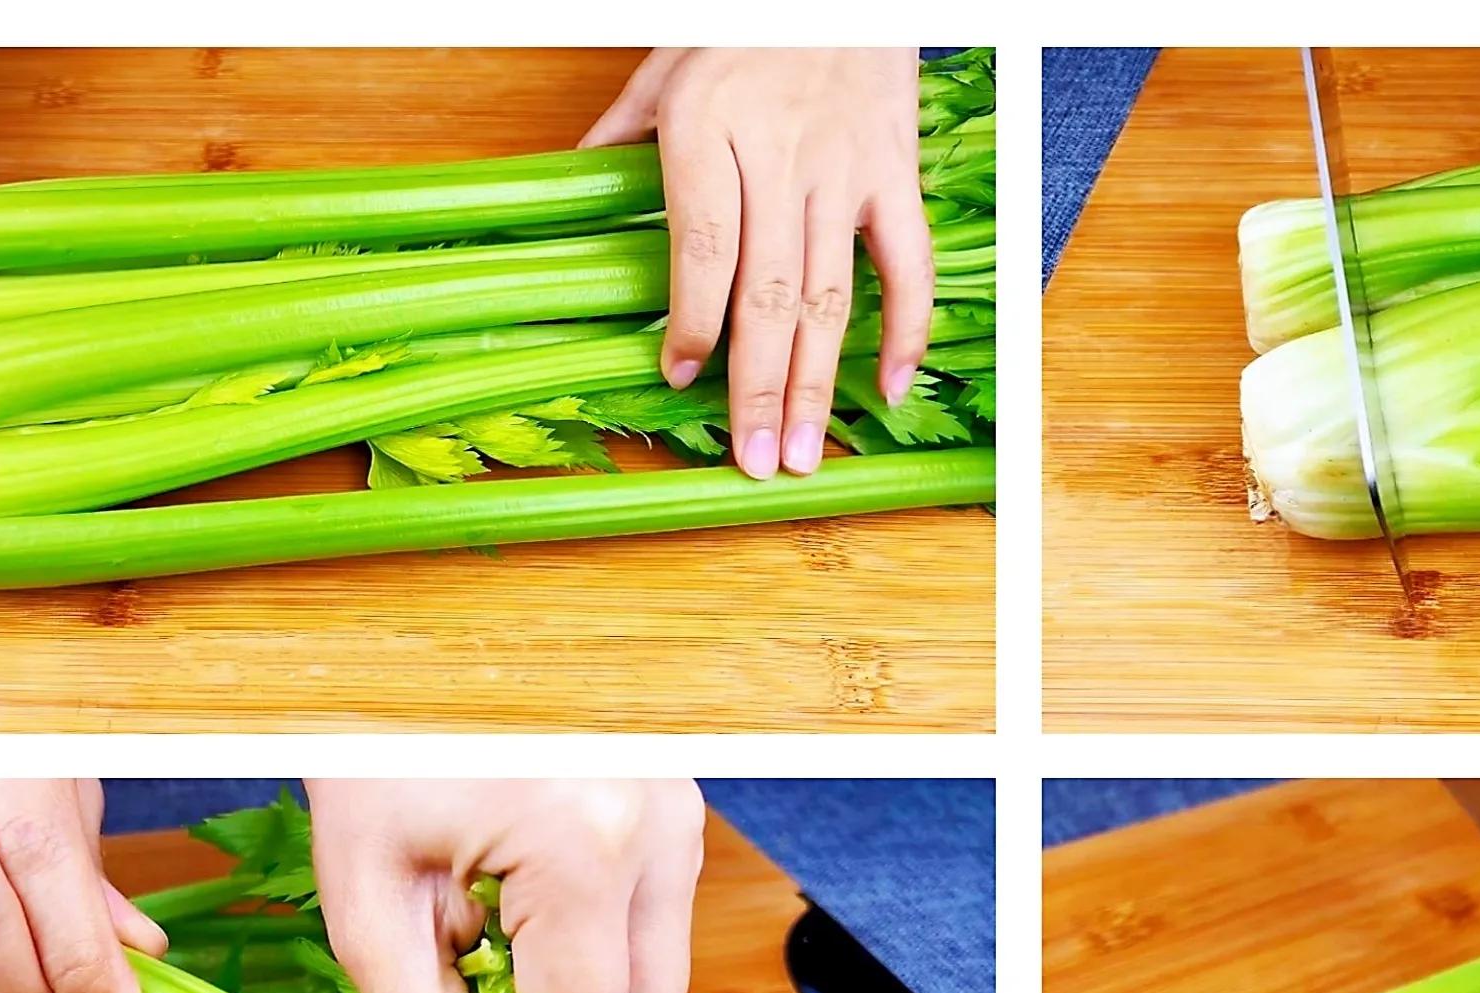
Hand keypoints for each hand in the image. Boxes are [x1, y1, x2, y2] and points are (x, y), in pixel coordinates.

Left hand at [304, 779, 704, 992]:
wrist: (408, 643)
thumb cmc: (369, 758)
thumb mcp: (368, 907)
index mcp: (581, 849)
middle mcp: (658, 832)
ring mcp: (681, 815)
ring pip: (660, 983)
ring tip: (494, 968)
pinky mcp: (681, 810)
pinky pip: (653, 929)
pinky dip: (598, 958)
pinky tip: (526, 923)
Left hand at [581, 47, 930, 480]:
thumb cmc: (745, 21)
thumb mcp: (666, 60)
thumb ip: (622, 131)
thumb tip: (572, 186)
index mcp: (709, 124)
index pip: (703, 244)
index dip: (693, 318)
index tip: (680, 374)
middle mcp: (779, 153)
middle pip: (769, 291)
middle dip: (761, 386)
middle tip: (756, 462)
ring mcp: (843, 169)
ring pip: (830, 294)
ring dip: (817, 382)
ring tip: (802, 451)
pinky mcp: (894, 173)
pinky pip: (907, 264)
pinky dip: (906, 330)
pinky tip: (888, 391)